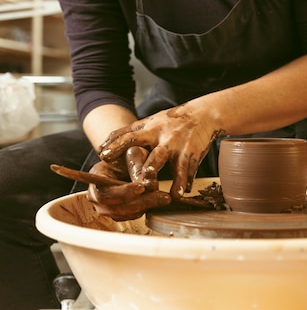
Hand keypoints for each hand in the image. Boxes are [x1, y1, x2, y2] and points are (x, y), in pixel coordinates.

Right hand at [87, 146, 170, 220]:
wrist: (130, 161)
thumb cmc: (130, 154)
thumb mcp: (134, 153)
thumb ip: (138, 165)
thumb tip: (144, 183)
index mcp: (96, 177)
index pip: (104, 192)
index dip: (122, 192)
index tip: (141, 188)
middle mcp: (97, 196)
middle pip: (116, 207)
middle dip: (141, 201)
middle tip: (161, 196)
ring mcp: (107, 207)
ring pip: (127, 213)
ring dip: (147, 205)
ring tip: (165, 197)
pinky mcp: (119, 214)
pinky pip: (133, 215)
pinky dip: (147, 208)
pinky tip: (160, 200)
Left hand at [98, 103, 224, 200]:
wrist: (202, 114)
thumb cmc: (169, 122)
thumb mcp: (147, 123)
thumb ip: (125, 135)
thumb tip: (100, 149)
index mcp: (150, 130)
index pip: (131, 137)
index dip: (118, 145)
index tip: (104, 156)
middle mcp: (165, 139)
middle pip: (156, 155)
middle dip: (149, 169)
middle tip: (141, 183)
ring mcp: (181, 147)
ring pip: (178, 165)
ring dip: (176, 180)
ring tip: (172, 195)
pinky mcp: (193, 155)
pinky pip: (190, 171)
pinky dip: (186, 183)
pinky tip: (182, 194)